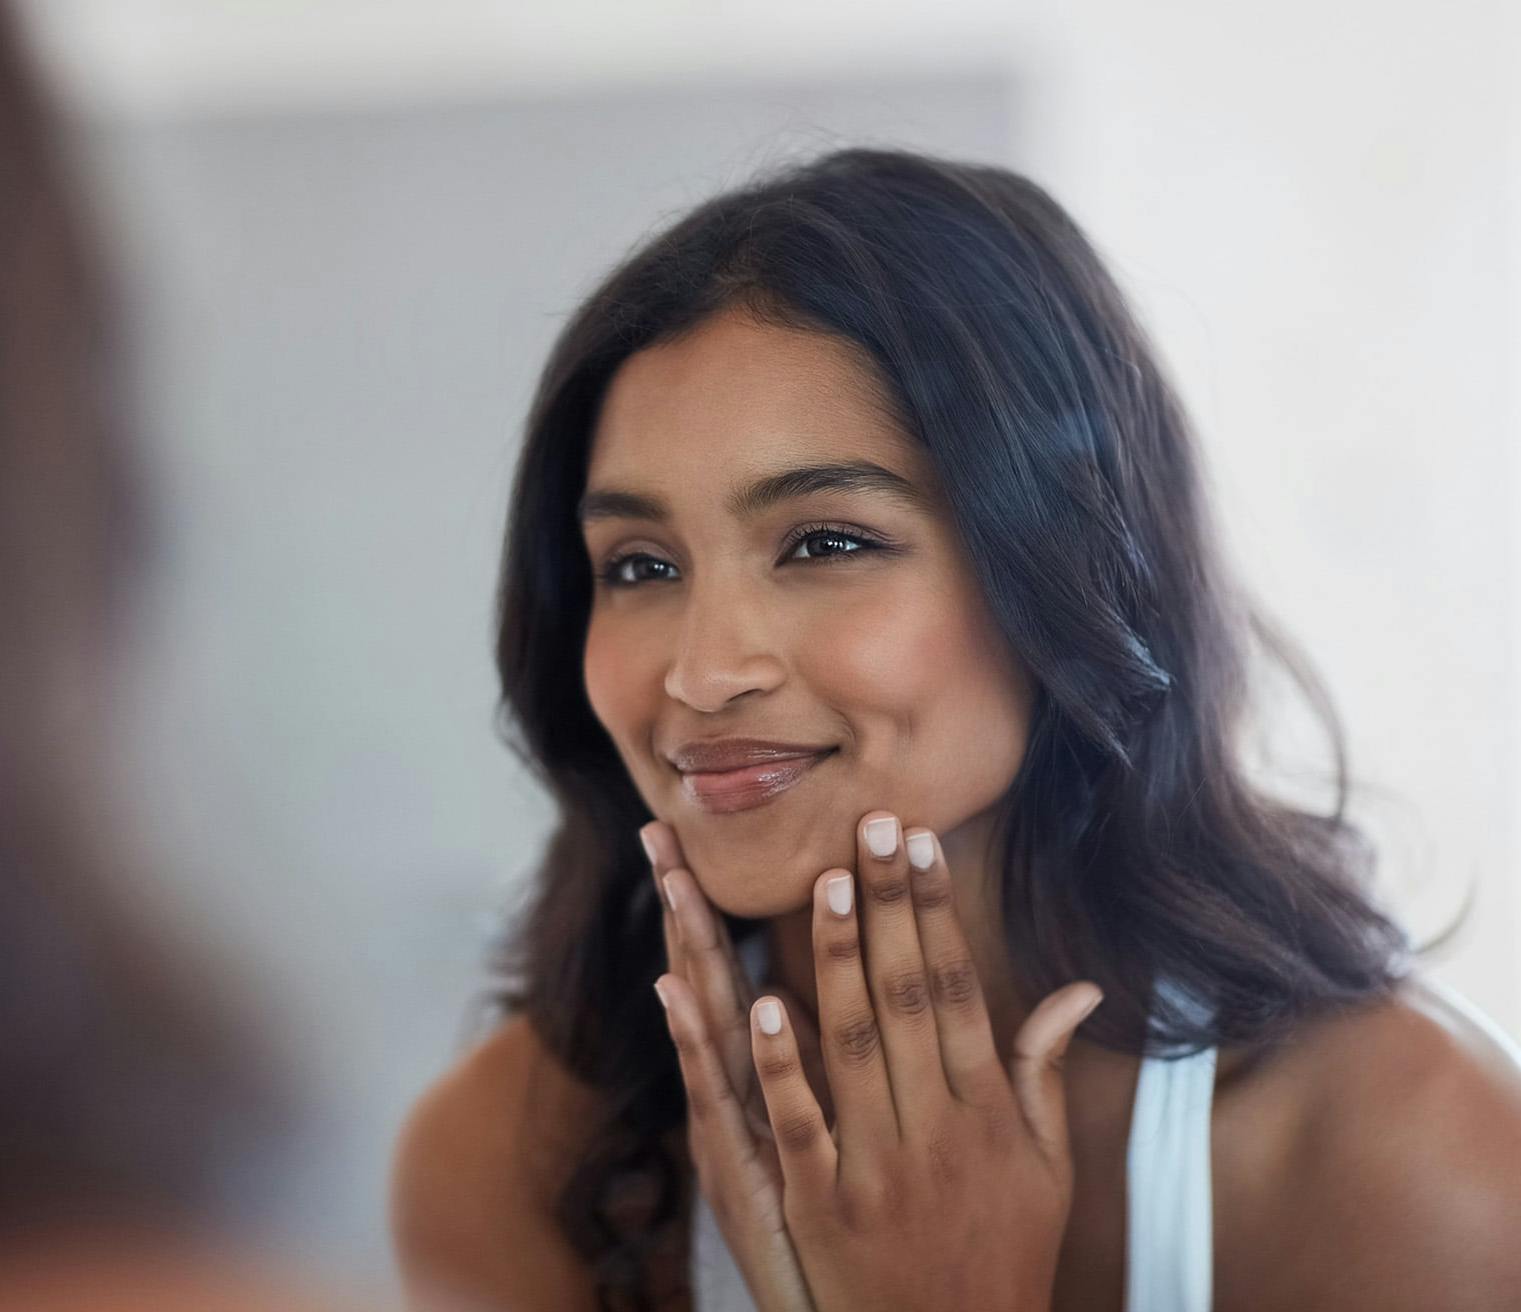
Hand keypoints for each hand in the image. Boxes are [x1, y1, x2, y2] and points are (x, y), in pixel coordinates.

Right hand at [642, 820, 822, 1311]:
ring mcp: (731, 1131)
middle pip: (709, 983)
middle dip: (687, 907)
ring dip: (690, 951)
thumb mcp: (829, 1143)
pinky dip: (700, 1046)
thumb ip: (831, 1066)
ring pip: (706, 1025)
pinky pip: (720, 1097)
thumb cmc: (841, 1232)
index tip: (690, 844)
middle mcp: (735, 1097)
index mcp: (763, 1081)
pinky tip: (680, 992)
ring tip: (671, 882)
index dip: (715, 910)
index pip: (738, 974)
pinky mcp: (738, 1173)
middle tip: (659, 832)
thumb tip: (804, 999)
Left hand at [740, 811, 1101, 1311]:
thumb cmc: (1006, 1253)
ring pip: (856, 1047)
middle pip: (909, 998)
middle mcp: (939, 1131)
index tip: (921, 846)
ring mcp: (879, 1170)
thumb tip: (1078, 990)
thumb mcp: (1048, 1168)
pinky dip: (782, 1064)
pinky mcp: (824, 1209)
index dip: (938, 914)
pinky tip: (762, 1001)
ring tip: (828, 882)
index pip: (959, 989)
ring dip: (841, 961)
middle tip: (873, 825)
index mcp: (990, 1112)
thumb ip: (1044, 1073)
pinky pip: (801, 1125)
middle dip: (892, 906)